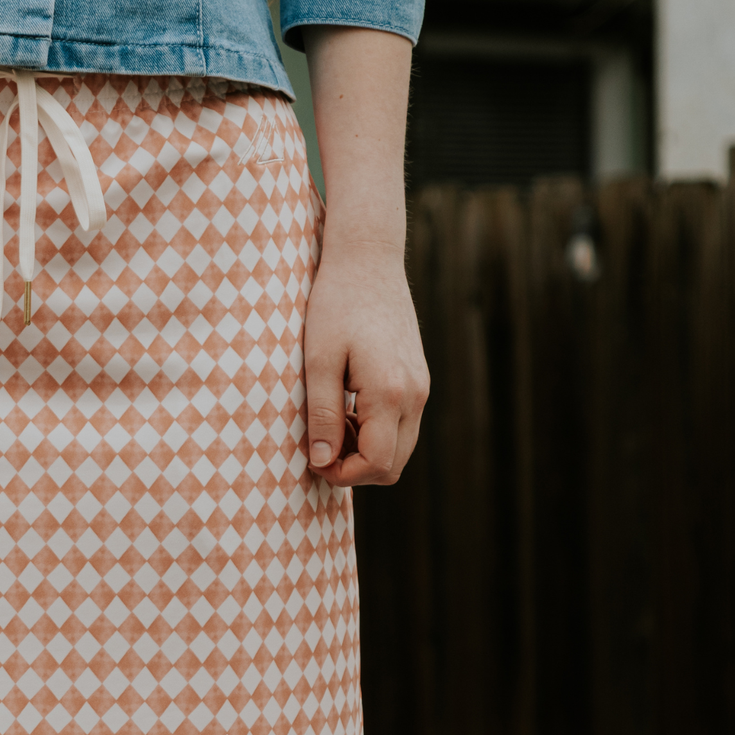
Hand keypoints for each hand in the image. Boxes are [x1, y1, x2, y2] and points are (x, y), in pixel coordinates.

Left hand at [302, 240, 427, 486]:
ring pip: (400, 448)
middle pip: (393, 465)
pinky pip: (402, 425)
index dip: (342, 474)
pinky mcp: (418, 379)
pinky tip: (347, 408)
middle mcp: (414, 395)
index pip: (376, 464)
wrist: (368, 260)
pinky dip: (375, 432)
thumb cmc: (336, 305)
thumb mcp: (318, 361)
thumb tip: (323, 461)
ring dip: (364, 451)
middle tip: (319, 445)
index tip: (312, 459)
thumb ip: (323, 414)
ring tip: (330, 423)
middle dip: (354, 468)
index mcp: (390, 393)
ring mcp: (421, 387)